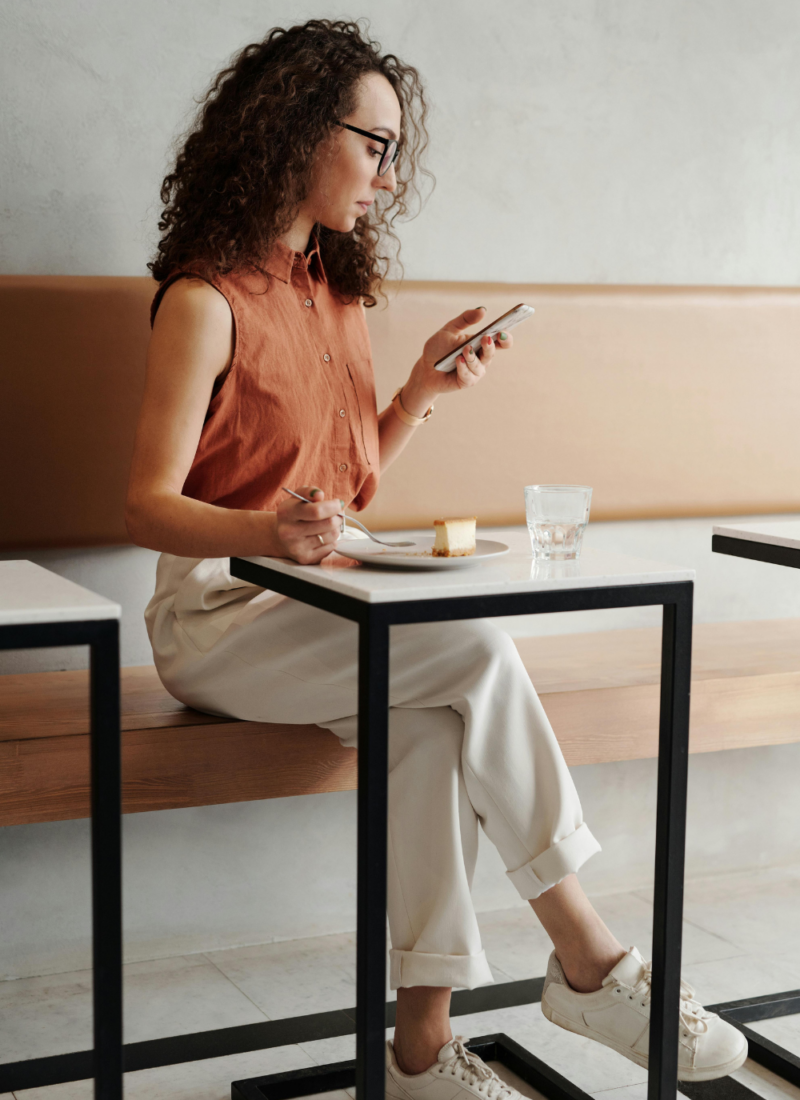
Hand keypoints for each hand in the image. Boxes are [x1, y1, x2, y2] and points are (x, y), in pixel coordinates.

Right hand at [274, 486, 341, 563]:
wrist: (280, 537)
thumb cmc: (294, 514)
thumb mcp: (297, 498)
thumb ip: (308, 492)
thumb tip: (319, 495)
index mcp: (286, 513)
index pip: (316, 511)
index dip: (333, 506)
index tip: (338, 504)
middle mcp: (288, 532)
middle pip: (328, 524)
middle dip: (338, 517)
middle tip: (337, 514)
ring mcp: (296, 547)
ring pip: (331, 536)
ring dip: (335, 529)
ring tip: (327, 525)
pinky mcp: (305, 558)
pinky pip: (330, 548)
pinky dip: (331, 541)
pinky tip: (322, 537)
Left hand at [400, 307, 514, 414]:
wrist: (425, 368)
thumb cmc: (439, 349)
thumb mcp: (450, 329)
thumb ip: (465, 319)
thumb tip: (483, 310)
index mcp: (481, 344)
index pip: (501, 342)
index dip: (506, 338)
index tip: (503, 331)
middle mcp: (481, 358)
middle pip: (492, 353)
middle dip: (489, 346)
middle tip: (485, 338)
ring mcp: (475, 371)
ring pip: (480, 365)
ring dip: (472, 357)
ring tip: (465, 350)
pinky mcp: (466, 382)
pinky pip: (468, 375)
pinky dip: (463, 367)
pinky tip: (458, 360)